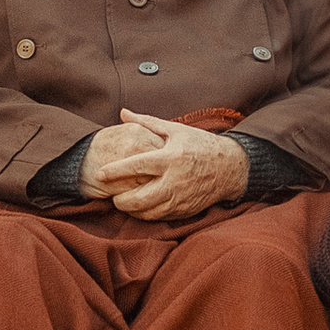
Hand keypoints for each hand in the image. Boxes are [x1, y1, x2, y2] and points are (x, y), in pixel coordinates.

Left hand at [87, 112, 247, 220]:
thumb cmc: (200, 145)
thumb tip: (123, 112)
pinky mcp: (185, 211)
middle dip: (120, 200)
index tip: (99, 173)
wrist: (230, 168)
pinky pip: (159, 217)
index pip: (136, 166)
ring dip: (131, 210)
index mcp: (170, 158)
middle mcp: (174, 181)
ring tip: (122, 201)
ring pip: (147, 213)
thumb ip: (146, 122)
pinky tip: (139, 207)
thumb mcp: (175, 130)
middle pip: (139, 199)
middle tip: (111, 193)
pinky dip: (146, 214)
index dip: (115, 171)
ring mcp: (180, 199)